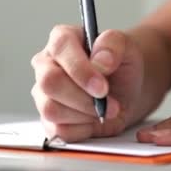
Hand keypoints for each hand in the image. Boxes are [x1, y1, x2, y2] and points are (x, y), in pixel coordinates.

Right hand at [31, 25, 143, 141]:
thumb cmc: (122, 66)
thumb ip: (113, 44)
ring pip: (51, 110)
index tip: (102, 87)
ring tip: (105, 110)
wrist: (127, 91)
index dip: (80, 70)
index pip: (60, 49)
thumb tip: (101, 61)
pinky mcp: (48, 119)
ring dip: (85, 115)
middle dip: (83, 98)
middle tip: (110, 103)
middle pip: (49, 83)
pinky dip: (82, 129)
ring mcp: (43, 94)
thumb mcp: (127, 47)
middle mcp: (46, 65)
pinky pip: (58, 131)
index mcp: (61, 40)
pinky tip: (93, 119)